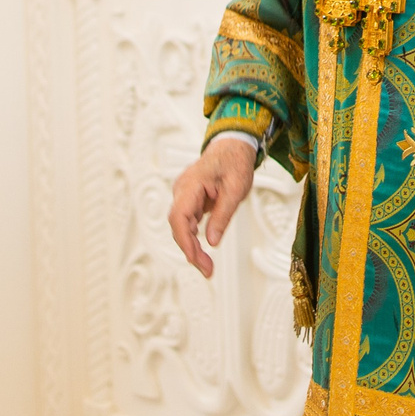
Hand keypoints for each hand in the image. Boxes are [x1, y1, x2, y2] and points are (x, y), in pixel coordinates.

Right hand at [168, 136, 257, 278]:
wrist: (233, 145)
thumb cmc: (235, 163)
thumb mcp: (236, 190)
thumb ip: (223, 215)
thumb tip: (212, 242)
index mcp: (191, 184)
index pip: (179, 217)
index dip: (184, 241)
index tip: (195, 260)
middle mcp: (182, 189)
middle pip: (178, 225)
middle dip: (190, 250)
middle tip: (207, 270)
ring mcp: (184, 194)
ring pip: (182, 226)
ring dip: (192, 247)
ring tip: (207, 266)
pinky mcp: (189, 199)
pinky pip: (187, 222)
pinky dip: (194, 238)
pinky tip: (203, 253)